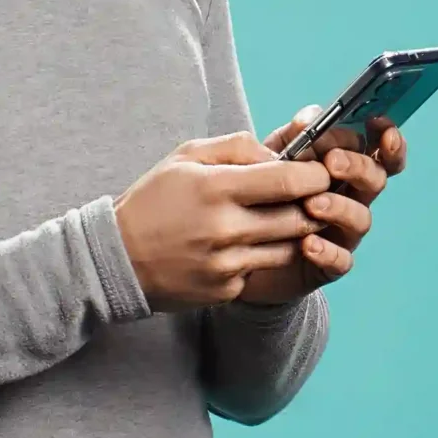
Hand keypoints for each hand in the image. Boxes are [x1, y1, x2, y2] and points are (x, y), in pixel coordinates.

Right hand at [114, 133, 331, 310]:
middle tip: (314, 195)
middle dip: (313, 204)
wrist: (116, 259)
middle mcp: (224, 230)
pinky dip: (261, 255)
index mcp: (215, 189)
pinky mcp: (225, 290)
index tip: (321, 170)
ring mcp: (226, 265)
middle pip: (298, 218)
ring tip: (281, 217)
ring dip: (293, 232)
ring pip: (289, 247)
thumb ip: (238, 147)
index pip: (288, 181)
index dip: (315, 174)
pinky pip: (262, 269)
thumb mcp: (186, 157)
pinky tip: (242, 244)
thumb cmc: (153, 201)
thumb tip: (279, 156)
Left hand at [235, 107, 410, 304]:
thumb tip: (308, 117)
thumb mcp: (276, 157)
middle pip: (376, 180)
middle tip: (332, 163)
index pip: (379, 151)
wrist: (242, 243)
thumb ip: (295, 136)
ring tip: (312, 204)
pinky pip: (341, 260)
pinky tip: (308, 243)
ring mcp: (344, 233)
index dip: (388, 140)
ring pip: (361, 218)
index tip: (382, 128)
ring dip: (339, 207)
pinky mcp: (329, 264)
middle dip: (359, 167)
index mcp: (347, 169)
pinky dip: (327, 251)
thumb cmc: (267, 192)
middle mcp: (353, 198)